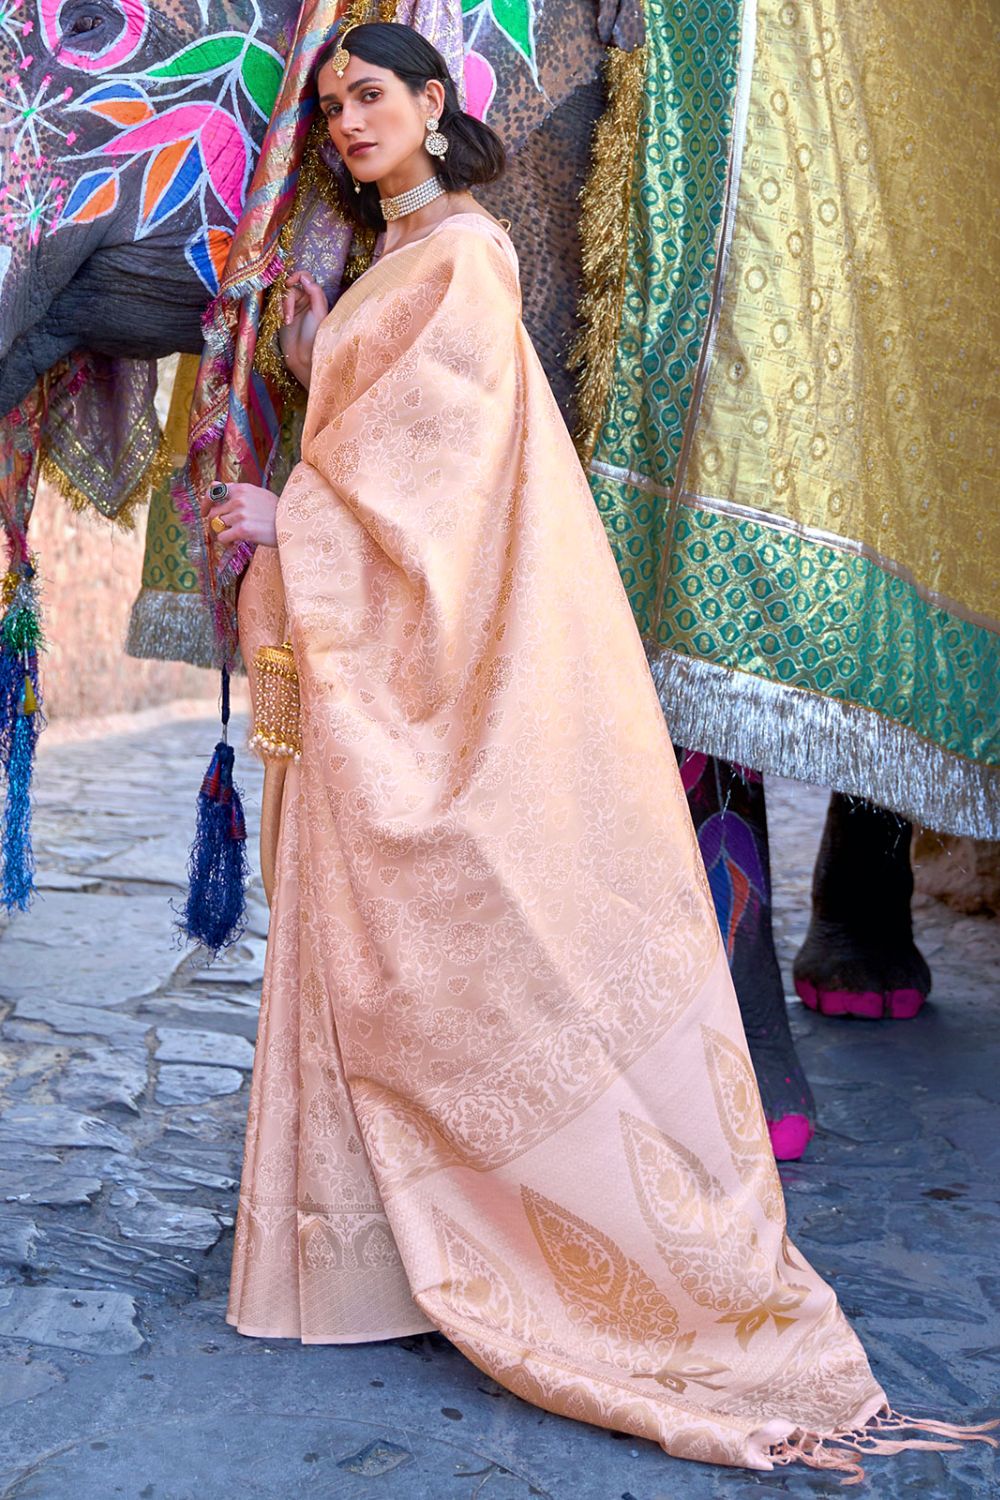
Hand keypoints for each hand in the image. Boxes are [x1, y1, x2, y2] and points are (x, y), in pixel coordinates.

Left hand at [204, 483, 278, 547]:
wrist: (292, 524)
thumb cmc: (277, 511)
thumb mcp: (259, 494)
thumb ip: (239, 492)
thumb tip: (215, 486)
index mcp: (242, 489)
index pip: (213, 491)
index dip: (206, 503)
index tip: (204, 512)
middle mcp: (239, 500)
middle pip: (214, 513)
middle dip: (217, 523)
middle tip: (224, 530)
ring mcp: (240, 515)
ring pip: (218, 526)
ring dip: (224, 533)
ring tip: (235, 536)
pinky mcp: (242, 530)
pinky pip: (222, 537)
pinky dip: (226, 541)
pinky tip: (235, 542)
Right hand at [278, 269, 328, 388]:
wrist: (303, 356)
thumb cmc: (314, 335)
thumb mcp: (318, 312)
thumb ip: (314, 291)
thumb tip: (304, 277)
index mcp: (315, 297)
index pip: (305, 277)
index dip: (296, 276)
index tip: (289, 283)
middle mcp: (304, 299)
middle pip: (290, 286)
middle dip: (288, 298)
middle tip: (288, 313)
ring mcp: (293, 307)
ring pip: (282, 296)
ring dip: (284, 306)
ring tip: (287, 321)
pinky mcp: (283, 315)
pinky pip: (277, 304)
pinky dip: (279, 311)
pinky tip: (283, 322)